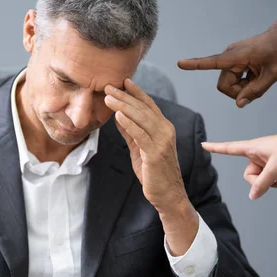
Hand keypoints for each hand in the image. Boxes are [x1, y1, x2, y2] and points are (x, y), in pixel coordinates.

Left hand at [105, 79, 196, 254]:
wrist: (168, 196)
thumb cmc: (154, 172)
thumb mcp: (140, 148)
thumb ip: (131, 132)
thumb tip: (118, 116)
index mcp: (163, 128)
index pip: (149, 105)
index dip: (137, 92)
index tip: (124, 80)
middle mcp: (165, 131)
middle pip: (143, 108)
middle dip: (125, 96)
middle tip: (109, 85)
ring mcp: (162, 142)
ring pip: (142, 118)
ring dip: (124, 106)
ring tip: (108, 97)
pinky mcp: (155, 154)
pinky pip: (141, 135)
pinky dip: (129, 124)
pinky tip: (118, 116)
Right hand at [177, 14, 276, 107]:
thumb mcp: (273, 74)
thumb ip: (256, 91)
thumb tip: (238, 104)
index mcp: (238, 56)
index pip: (213, 62)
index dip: (196, 65)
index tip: (179, 63)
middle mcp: (229, 56)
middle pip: (224, 85)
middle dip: (238, 92)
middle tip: (256, 87)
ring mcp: (230, 59)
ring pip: (228, 84)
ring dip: (242, 87)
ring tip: (258, 78)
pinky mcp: (233, 62)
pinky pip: (232, 80)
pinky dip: (243, 82)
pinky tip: (255, 74)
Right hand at [202, 129, 276, 199]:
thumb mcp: (275, 170)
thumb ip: (262, 184)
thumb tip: (252, 195)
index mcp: (253, 148)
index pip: (229, 148)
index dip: (215, 148)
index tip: (203, 144)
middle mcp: (258, 153)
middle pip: (249, 174)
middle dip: (260, 182)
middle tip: (273, 181)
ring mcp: (268, 159)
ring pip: (262, 178)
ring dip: (273, 183)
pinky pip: (272, 178)